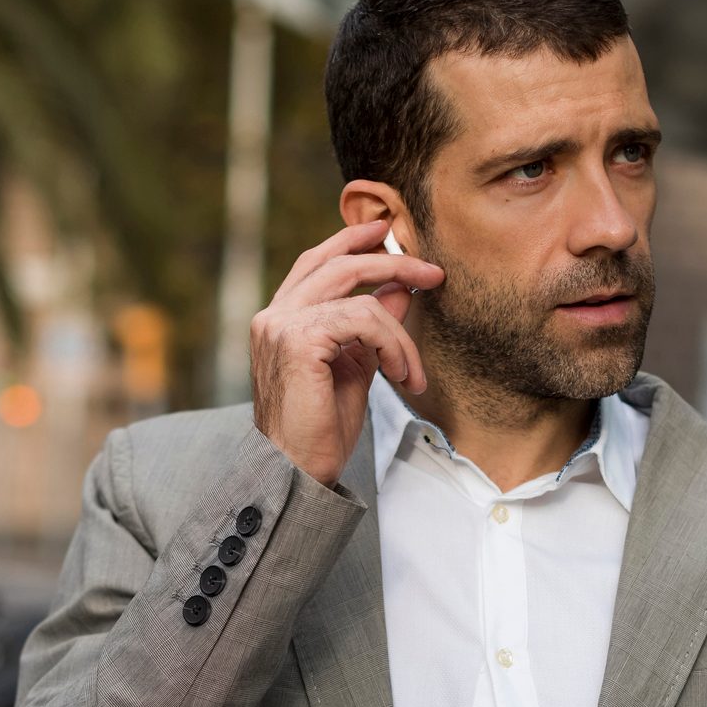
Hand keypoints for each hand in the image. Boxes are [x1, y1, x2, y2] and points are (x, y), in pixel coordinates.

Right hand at [250, 218, 441, 486]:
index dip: (351, 241)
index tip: (387, 234)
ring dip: (400, 331)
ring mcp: (280, 326)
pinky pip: (364, 320)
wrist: (298, 472)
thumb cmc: (321, 430)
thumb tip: (399, 290)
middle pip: (338, 264)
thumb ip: (371, 328)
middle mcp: (273, 316)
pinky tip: (401, 375)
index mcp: (280, 320)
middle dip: (392, 262)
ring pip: (359, 295)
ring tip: (412, 370)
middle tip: (433, 274)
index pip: (316, 263)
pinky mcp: (298, 342)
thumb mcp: (355, 368)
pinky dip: (394, 344)